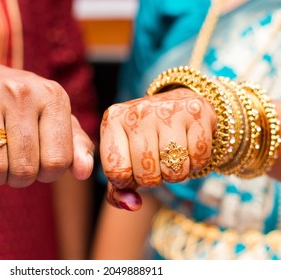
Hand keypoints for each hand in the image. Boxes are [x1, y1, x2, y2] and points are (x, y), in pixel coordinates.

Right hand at [0, 58, 93, 186]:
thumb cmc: (19, 106)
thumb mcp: (52, 119)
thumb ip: (74, 146)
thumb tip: (84, 172)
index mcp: (53, 96)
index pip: (58, 161)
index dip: (47, 173)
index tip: (39, 163)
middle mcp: (21, 92)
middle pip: (25, 168)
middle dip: (19, 178)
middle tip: (13, 164)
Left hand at [100, 88, 216, 209]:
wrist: (174, 103)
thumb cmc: (143, 139)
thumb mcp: (123, 158)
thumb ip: (118, 189)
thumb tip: (132, 205)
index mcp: (113, 120)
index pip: (116, 172)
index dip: (126, 182)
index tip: (131, 172)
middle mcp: (138, 112)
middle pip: (147, 175)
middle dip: (153, 179)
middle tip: (155, 163)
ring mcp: (168, 110)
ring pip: (174, 170)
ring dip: (175, 173)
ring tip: (171, 156)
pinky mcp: (197, 112)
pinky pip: (199, 159)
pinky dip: (196, 163)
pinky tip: (188, 149)